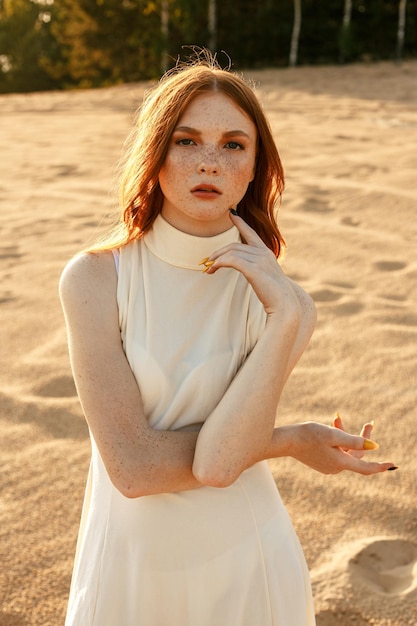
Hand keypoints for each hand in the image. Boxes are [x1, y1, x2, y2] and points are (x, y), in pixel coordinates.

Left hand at [202, 211, 300, 320]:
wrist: (285, 304)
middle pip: (234, 246)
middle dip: (217, 253)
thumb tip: (243, 267)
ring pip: (231, 253)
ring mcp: (259, 260)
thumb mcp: (264, 276)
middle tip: (206, 262)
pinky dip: (219, 263)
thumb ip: (255, 268)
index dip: (240, 223)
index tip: (231, 213)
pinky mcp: (254, 269)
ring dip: (215, 260)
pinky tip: (213, 268)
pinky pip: (232, 260)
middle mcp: (263, 253)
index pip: (250, 233)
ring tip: (207, 268)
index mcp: (266, 252)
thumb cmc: (275, 294)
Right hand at [280, 420, 395, 474]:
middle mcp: (335, 467)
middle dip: (363, 438)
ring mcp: (327, 465)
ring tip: (338, 418)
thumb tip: (374, 447)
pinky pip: (336, 450)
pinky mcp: (320, 461)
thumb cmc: (308, 435)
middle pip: (356, 454)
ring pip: (345, 450)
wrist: (285, 441)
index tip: (393, 465)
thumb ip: (355, 441)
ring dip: (347, 435)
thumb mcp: (333, 434)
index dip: (380, 466)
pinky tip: (331, 425)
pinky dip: (337, 439)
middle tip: (369, 423)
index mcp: (340, 462)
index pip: (366, 468)